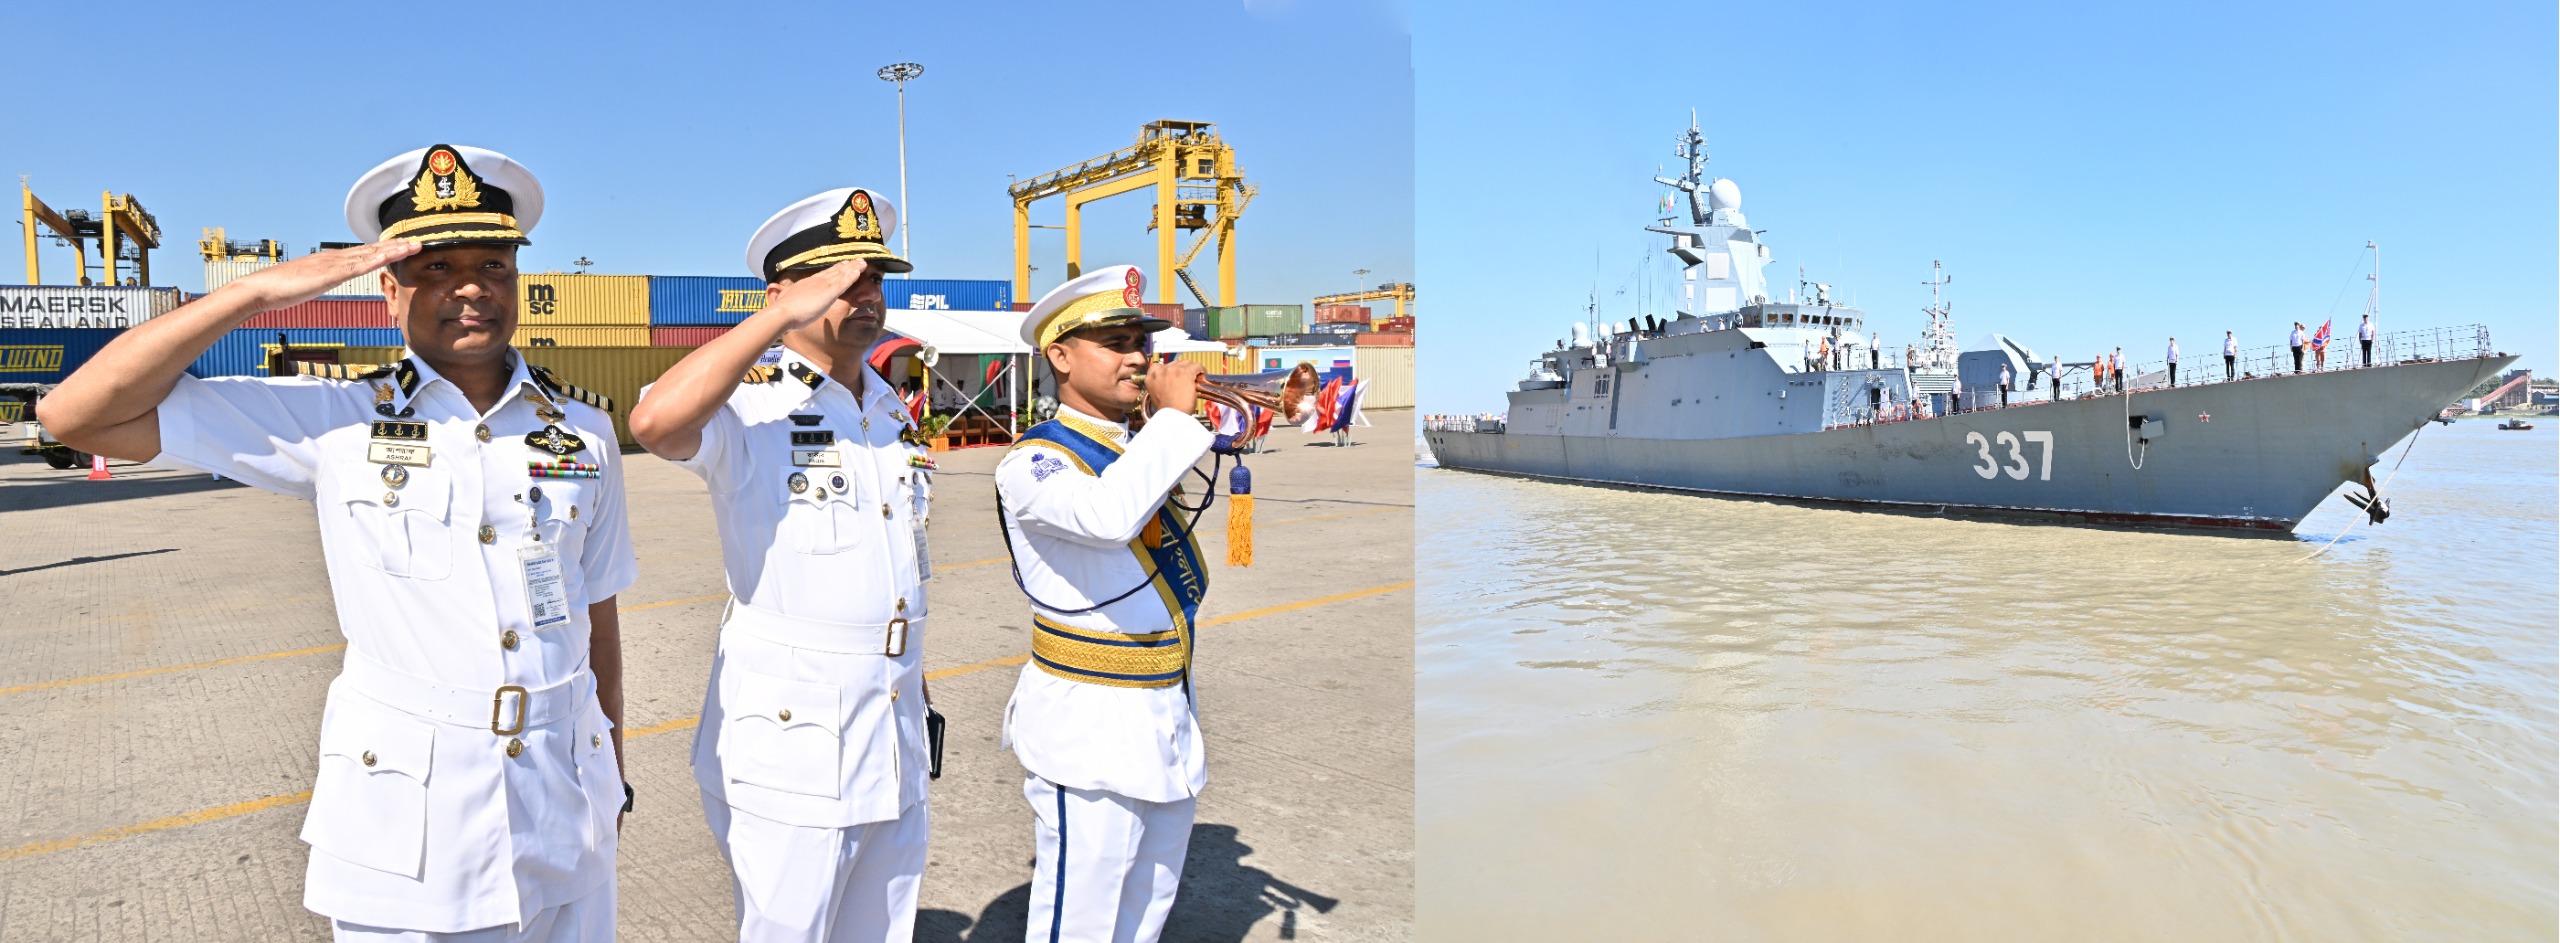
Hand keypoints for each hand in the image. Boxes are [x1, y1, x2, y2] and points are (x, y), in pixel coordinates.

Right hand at [222, 239, 419, 312]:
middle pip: (372, 250)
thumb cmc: (280, 289)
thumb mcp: (309, 284)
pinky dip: (377, 259)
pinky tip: (391, 256)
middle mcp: (335, 258)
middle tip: (419, 241)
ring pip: (370, 254)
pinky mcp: (330, 274)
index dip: (385, 249)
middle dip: (397, 245)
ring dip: (394, 249)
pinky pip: (358, 266)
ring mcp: (333, 264)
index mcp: (331, 261)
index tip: (404, 246)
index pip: (364, 253)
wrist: (261, 289)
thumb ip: (321, 280)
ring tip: (415, 245)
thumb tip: (326, 281)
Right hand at [765, 260, 867, 332]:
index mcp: (807, 283)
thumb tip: (779, 297)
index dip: (834, 269)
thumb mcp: (786, 301)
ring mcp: (823, 286)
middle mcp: (816, 281)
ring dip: (853, 268)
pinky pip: (843, 283)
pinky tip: (859, 272)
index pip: (823, 274)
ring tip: (863, 263)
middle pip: (834, 271)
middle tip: (856, 260)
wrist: (782, 313)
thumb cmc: (783, 311)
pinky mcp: (829, 293)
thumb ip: (789, 299)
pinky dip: (852, 276)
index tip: (842, 264)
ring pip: (842, 274)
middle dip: (846, 266)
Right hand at [1145, 359, 1202, 416]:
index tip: (1175, 374)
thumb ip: (1161, 384)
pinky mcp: (1185, 372)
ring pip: (1185, 363)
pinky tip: (1203, 375)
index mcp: (1151, 376)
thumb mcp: (1157, 394)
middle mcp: (1160, 370)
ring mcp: (1173, 370)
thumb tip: (1172, 381)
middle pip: (1174, 363)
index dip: (1169, 370)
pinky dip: (1201, 370)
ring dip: (1190, 369)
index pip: (1159, 366)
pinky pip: (1196, 366)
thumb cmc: (1167, 410)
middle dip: (1180, 370)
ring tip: (1195, 377)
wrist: (1172, 416)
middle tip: (1186, 378)